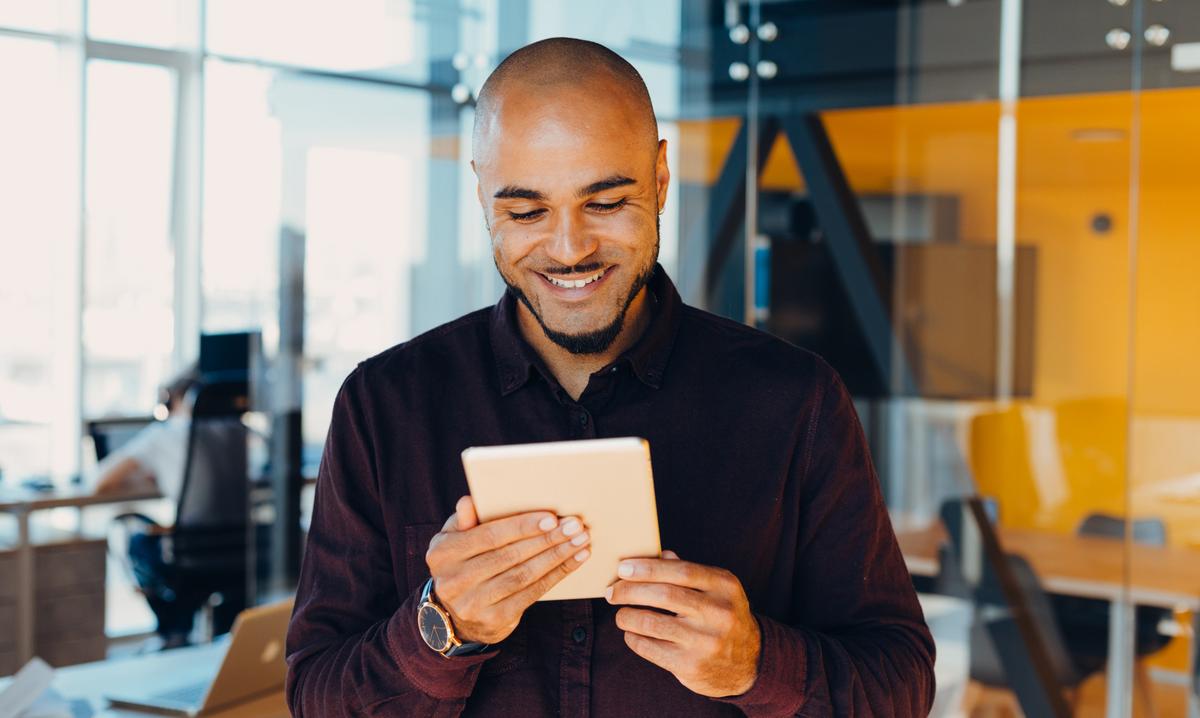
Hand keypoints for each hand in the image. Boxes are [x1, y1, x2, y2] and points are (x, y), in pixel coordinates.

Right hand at [424, 496, 590, 643]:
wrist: (455, 615)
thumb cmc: (461, 563)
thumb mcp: (453, 540)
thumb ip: (463, 520)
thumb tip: (469, 502)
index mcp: (443, 554)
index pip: (488, 536)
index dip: (521, 527)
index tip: (551, 518)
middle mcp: (453, 581)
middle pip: (510, 556)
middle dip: (547, 539)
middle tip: (575, 526)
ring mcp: (473, 604)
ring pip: (524, 575)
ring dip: (557, 556)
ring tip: (580, 541)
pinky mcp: (495, 621)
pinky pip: (532, 594)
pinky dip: (557, 575)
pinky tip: (575, 560)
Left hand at [606, 550, 760, 697]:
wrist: (750, 663)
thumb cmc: (723, 617)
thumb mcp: (717, 590)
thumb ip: (688, 571)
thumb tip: (656, 554)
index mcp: (724, 586)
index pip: (680, 570)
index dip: (647, 568)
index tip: (622, 568)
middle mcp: (718, 612)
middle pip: (663, 595)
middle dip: (629, 591)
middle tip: (611, 591)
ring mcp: (705, 641)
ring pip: (652, 623)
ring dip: (627, 616)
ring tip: (620, 614)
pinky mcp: (691, 665)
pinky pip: (651, 648)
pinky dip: (634, 638)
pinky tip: (631, 633)